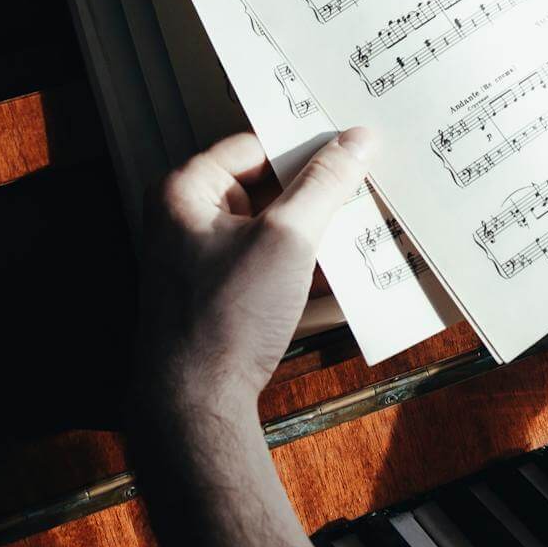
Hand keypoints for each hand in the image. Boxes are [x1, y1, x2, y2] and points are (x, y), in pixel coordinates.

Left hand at [138, 126, 375, 413]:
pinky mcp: (216, 293)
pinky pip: (264, 261)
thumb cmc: (224, 319)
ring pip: (268, 226)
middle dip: (313, 193)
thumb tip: (357, 141)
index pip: (255, 146)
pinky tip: (338, 274)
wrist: (196, 405)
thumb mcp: (288, 238)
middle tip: (361, 187)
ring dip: (311, 231)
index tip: (349, 149)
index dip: (304, 148)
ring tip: (357, 228)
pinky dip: (299, 263)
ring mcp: (200, 258)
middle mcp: (185, 219)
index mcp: (185, 191)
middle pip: (263, 185)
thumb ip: (324, 184)